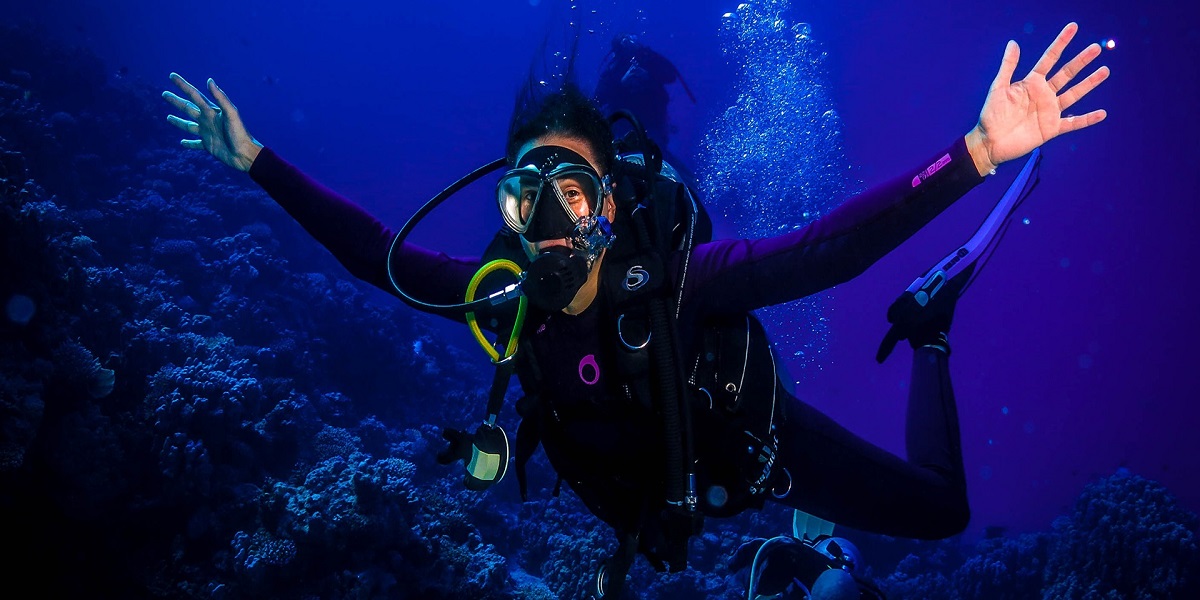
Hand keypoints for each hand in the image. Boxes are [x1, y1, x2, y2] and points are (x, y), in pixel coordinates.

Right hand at [162, 73, 262, 171]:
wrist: (245, 154)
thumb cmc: (240, 133)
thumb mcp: (231, 114)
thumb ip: (221, 98)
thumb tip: (209, 80)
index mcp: (212, 111)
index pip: (194, 95)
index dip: (183, 85)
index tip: (172, 76)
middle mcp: (208, 120)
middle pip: (188, 108)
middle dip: (176, 101)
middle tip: (164, 94)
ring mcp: (207, 133)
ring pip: (188, 125)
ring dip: (178, 121)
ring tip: (168, 117)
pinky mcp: (208, 145)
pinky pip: (195, 144)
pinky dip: (188, 143)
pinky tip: (182, 143)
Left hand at [967, 22, 1109, 174]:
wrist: (989, 142)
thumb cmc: (990, 115)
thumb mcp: (998, 88)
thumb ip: (1008, 67)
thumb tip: (1013, 42)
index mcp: (1031, 82)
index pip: (1050, 59)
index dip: (1061, 43)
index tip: (1073, 28)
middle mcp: (1044, 94)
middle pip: (1066, 74)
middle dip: (1081, 61)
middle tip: (1096, 48)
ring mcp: (1049, 111)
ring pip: (1074, 94)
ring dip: (1089, 83)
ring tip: (1104, 71)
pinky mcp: (1051, 128)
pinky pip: (1073, 123)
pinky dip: (1087, 119)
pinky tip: (1102, 113)